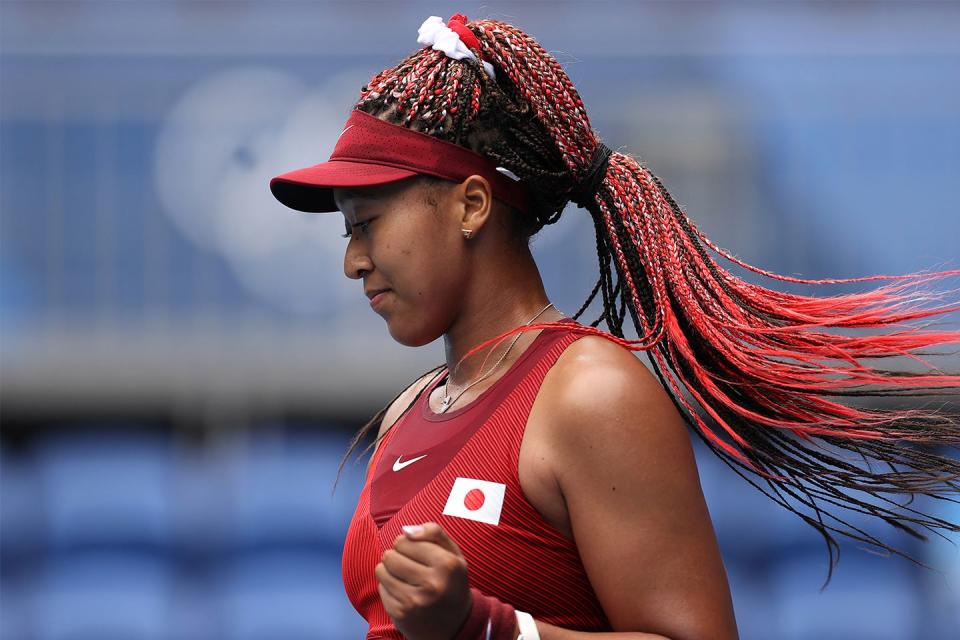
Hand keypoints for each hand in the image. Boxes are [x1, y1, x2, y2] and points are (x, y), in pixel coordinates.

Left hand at [375, 521, 471, 639]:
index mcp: (446, 565)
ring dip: (389, 570)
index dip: (407, 542)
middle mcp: (431, 584)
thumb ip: (434, 532)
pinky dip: (388, 587)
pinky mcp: (400, 614)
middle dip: (396, 555)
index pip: (405, 540)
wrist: (457, 624)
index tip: (415, 550)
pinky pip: (381, 589)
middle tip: (408, 564)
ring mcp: (414, 601)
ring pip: (382, 571)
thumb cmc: (452, 582)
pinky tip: (402, 591)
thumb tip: (406, 530)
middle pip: (390, 555)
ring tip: (403, 575)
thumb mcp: (453, 554)